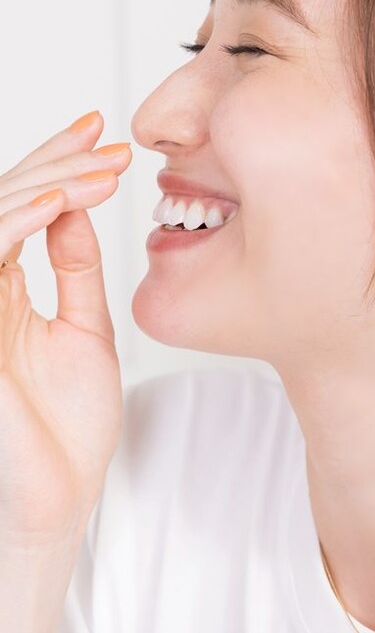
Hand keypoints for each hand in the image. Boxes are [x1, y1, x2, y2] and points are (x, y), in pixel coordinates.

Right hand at [0, 110, 131, 548]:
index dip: (57, 166)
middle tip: (106, 137)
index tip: (104, 136)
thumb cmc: (69, 425)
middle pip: (3, 204)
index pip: (23, 211)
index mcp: (5, 291)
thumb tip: (76, 210)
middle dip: (53, 162)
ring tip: (97, 167)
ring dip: (42, 184)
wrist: (59, 496)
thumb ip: (76, 272)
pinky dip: (15, 225)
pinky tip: (58, 203)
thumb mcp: (86, 330)